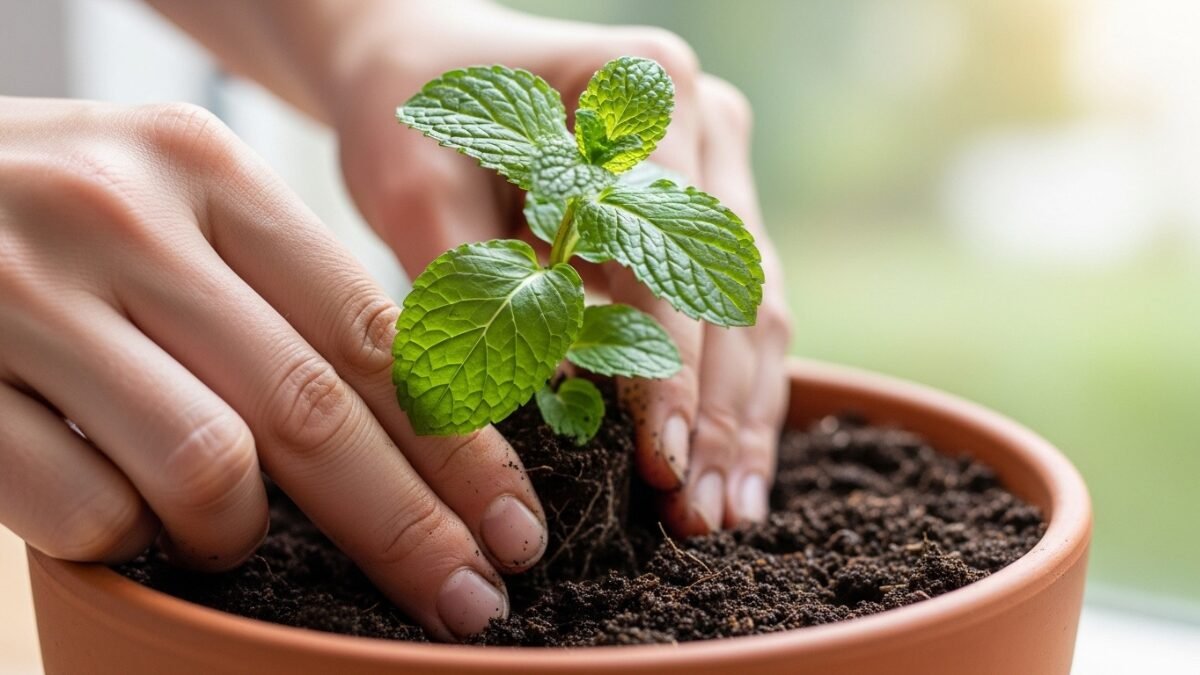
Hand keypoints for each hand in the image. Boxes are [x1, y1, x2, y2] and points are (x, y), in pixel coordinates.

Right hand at [0, 97, 548, 640]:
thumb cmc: (52, 217)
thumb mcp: (175, 211)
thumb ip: (279, 297)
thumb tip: (419, 433)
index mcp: (206, 171)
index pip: (373, 332)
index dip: (459, 446)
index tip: (514, 526)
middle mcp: (123, 216)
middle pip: (314, 408)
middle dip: (410, 525)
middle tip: (469, 601)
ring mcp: (25, 293)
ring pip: (207, 465)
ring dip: (239, 534)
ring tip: (225, 535)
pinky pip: (84, 509)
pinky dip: (125, 540)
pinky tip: (119, 515)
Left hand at [329, 2, 792, 533]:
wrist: (421, 67)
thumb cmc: (408, 114)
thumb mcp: (415, 187)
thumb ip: (477, 284)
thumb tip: (552, 409)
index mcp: (643, 86)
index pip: (670, 248)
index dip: (671, 365)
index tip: (660, 459)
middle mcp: (704, 122)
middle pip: (736, 289)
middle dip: (719, 413)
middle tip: (700, 515)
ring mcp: (718, 169)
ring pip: (753, 311)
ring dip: (739, 417)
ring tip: (722, 512)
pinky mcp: (708, 216)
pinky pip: (737, 315)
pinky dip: (729, 394)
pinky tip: (723, 467)